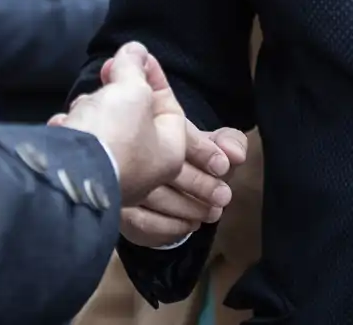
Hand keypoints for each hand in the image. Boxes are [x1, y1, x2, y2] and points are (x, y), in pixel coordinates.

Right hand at [53, 42, 185, 202]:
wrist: (68, 174)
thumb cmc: (113, 134)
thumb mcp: (131, 88)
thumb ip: (133, 66)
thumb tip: (135, 50)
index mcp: (169, 153)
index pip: (169, 106)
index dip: (151, 75)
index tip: (135, 56)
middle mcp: (144, 171)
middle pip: (135, 117)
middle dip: (118, 90)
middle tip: (107, 71)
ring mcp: (113, 177)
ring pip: (105, 130)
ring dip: (92, 109)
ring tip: (83, 104)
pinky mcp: (84, 179)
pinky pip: (82, 146)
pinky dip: (73, 131)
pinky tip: (65, 125)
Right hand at [118, 120, 247, 247]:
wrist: (151, 172)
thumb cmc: (183, 154)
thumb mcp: (210, 143)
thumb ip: (228, 142)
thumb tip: (235, 155)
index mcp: (156, 123)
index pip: (176, 138)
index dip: (203, 153)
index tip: (223, 168)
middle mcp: (131, 149)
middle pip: (163, 170)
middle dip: (199, 186)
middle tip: (222, 198)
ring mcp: (120, 180)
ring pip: (151, 199)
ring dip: (186, 210)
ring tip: (212, 213)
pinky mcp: (118, 208)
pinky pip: (141, 222)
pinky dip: (169, 228)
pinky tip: (189, 226)